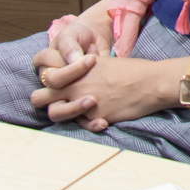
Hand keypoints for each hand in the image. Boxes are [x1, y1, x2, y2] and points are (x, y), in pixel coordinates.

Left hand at [28, 50, 174, 130]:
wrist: (151, 83)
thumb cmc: (131, 71)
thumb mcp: (102, 64)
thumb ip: (83, 72)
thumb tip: (73, 80)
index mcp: (76, 68)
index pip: (45, 75)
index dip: (47, 81)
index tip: (58, 84)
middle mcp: (74, 85)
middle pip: (38, 98)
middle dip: (45, 101)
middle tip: (59, 101)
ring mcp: (82, 102)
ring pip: (53, 114)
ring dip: (65, 114)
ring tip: (83, 111)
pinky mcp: (94, 117)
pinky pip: (81, 125)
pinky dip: (90, 124)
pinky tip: (103, 119)